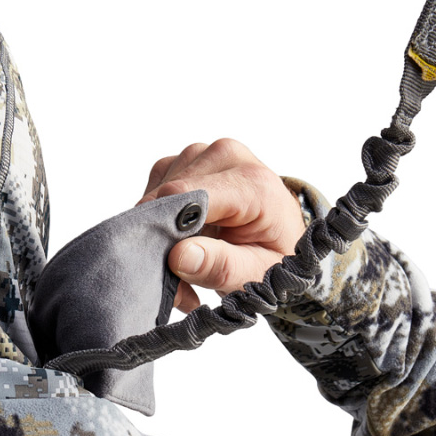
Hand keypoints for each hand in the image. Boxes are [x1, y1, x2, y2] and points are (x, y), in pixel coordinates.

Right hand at [139, 139, 305, 312]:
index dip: (163, 230)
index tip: (162, 267)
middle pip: (167, 194)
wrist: (280, 236)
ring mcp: (204, 154)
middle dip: (162, 239)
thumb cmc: (271, 254)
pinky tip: (180, 238)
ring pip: (156, 193)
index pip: (186, 196)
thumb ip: (220, 266)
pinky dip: (159, 219)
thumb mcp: (255, 273)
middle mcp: (226, 157)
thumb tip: (179, 256)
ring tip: (183, 261)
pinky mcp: (186, 161)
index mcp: (252, 182)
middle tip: (176, 281)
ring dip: (160, 232)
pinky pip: (155, 189)